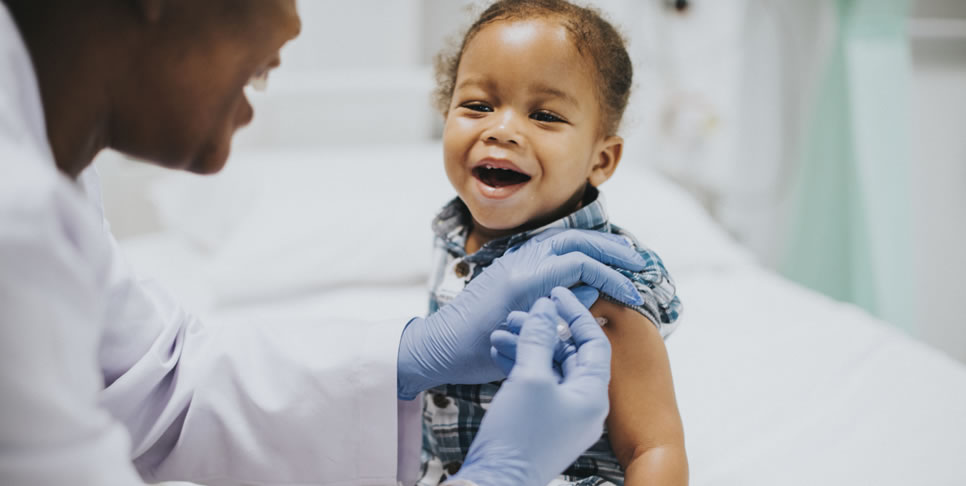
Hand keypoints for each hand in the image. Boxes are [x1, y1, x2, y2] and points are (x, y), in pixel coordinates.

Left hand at [397, 229, 641, 398]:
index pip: (583, 263)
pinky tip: (588, 259)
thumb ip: (562, 310)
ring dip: (594, 243)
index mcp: (525, 278)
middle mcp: (520, 260)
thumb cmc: (477, 352)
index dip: (614, 277)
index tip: (634, 295)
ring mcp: (512, 260)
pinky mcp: (509, 266)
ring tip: (620, 254)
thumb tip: (593, 286)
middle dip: (611, 248)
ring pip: (562, 238)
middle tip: (638, 262)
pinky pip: (548, 247)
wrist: (437, 347)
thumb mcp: (528, 337)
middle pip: (576, 240)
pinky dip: (574, 249)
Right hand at [449, 288, 612, 485]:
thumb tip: (547, 308)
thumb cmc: (518, 435)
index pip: (594, 341)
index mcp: (593, 395)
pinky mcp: (543, 425)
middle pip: (570, 354)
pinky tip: (499, 352)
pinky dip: (521, 367)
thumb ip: (540, 338)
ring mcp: (564, 417)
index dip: (576, 313)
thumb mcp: (530, 379)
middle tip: (520, 313)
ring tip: (500, 332)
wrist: (495, 483)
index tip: (556, 293)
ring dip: (527, 347)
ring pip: (550, 369)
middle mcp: (584, 406)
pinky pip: (538, 387)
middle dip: (543, 330)